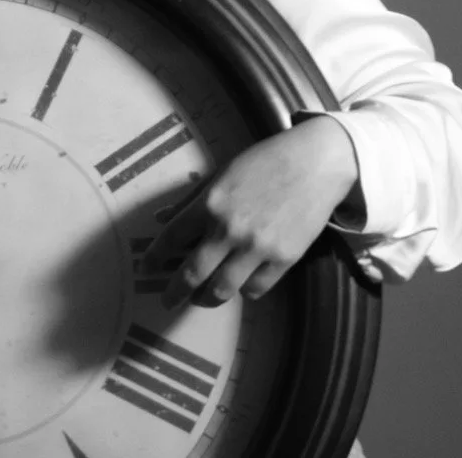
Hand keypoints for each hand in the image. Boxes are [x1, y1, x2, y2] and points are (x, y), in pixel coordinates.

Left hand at [143, 118, 360, 307]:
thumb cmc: (265, 162)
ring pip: (223, 289)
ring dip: (208, 298)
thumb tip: (161, 218)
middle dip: (175, 292)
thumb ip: (191, 199)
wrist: (315, 163)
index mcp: (210, 203)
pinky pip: (256, 288)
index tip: (146, 269)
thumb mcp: (222, 173)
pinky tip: (240, 285)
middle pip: (193, 274)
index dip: (154, 258)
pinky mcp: (284, 259)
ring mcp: (258, 247)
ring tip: (203, 298)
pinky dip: (245, 290)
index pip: (171, 238)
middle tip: (167, 300)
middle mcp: (230, 229)